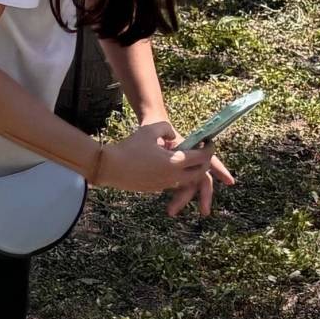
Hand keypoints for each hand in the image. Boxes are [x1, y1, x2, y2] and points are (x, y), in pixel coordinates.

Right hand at [95, 121, 216, 202]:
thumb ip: (167, 129)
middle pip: (198, 172)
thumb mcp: (151, 130)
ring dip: (191, 170)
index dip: (209, 149)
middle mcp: (173, 176)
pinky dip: (177, 175)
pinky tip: (170, 166)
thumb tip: (173, 137)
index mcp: (175, 161)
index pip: (202, 157)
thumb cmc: (130, 146)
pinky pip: (172, 182)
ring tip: (189, 159)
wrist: (110, 167)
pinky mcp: (155, 188)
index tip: (210, 143)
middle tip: (203, 153)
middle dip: (204, 163)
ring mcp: (164, 185)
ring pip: (186, 179)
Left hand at [149, 117, 235, 218]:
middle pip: (201, 180)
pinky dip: (177, 199)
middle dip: (205, 196)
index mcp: (192, 148)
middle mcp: (190, 160)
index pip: (209, 160)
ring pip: (188, 187)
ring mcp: (182, 169)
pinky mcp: (173, 175)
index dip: (220, 170)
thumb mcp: (162, 128)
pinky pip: (178, 189)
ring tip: (173, 212)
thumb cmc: (157, 125)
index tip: (230, 182)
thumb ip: (167, 133)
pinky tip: (172, 209)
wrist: (147, 128)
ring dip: (184, 200)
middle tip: (205, 212)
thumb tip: (171, 139)